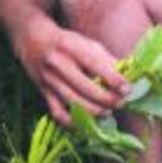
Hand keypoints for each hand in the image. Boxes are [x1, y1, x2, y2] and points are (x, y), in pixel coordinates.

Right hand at [14, 23, 130, 126]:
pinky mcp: (43, 93)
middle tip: (121, 102)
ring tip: (108, 112)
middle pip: (86, 88)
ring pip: (74, 103)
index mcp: (73, 48)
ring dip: (95, 111)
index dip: (114, 80)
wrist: (33, 40)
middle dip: (108, 99)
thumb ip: (107, 59)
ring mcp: (49, 80)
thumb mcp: (87, 43)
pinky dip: (73, 122)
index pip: (97, 65)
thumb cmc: (67, 42)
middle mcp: (59, 64)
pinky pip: (58, 113)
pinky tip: (86, 122)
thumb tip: (127, 76)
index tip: (128, 88)